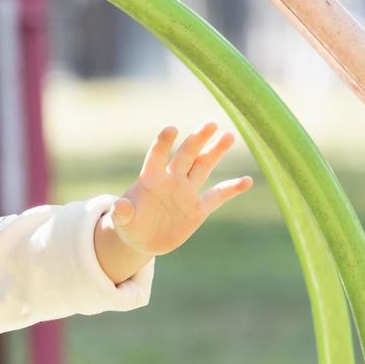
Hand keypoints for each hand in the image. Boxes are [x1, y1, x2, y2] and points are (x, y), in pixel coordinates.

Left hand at [112, 122, 253, 256]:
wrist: (143, 239)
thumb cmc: (130, 224)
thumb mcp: (123, 221)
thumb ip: (121, 213)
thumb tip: (117, 207)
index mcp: (151, 178)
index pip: (157, 156)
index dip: (164, 143)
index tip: (171, 130)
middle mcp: (171, 180)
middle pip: (186, 155)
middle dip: (197, 140)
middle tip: (211, 124)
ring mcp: (186, 192)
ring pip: (204, 166)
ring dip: (216, 152)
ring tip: (229, 136)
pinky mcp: (198, 209)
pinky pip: (218, 196)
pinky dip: (232, 189)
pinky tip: (247, 181)